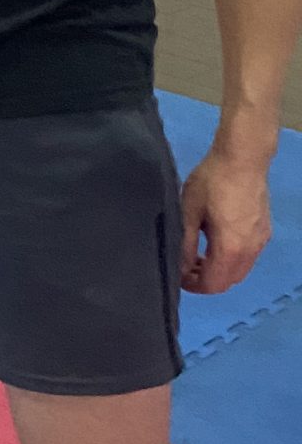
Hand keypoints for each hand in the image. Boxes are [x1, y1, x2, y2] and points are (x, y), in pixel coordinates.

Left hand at [181, 147, 271, 294]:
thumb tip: (180, 266)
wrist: (243, 158)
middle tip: (187, 266)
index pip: (213, 284)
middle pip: (228, 281)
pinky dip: (231, 259)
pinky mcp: (264, 231)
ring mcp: (260, 241)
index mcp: (230, 248)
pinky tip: (216, 240)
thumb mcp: (189, 211)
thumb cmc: (212, 181)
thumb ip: (184, 243)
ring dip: (220, 270)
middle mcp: (250, 251)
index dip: (194, 286)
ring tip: (198, 254)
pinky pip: (248, 256)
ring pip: (240, 270)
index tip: (179, 277)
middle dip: (206, 280)